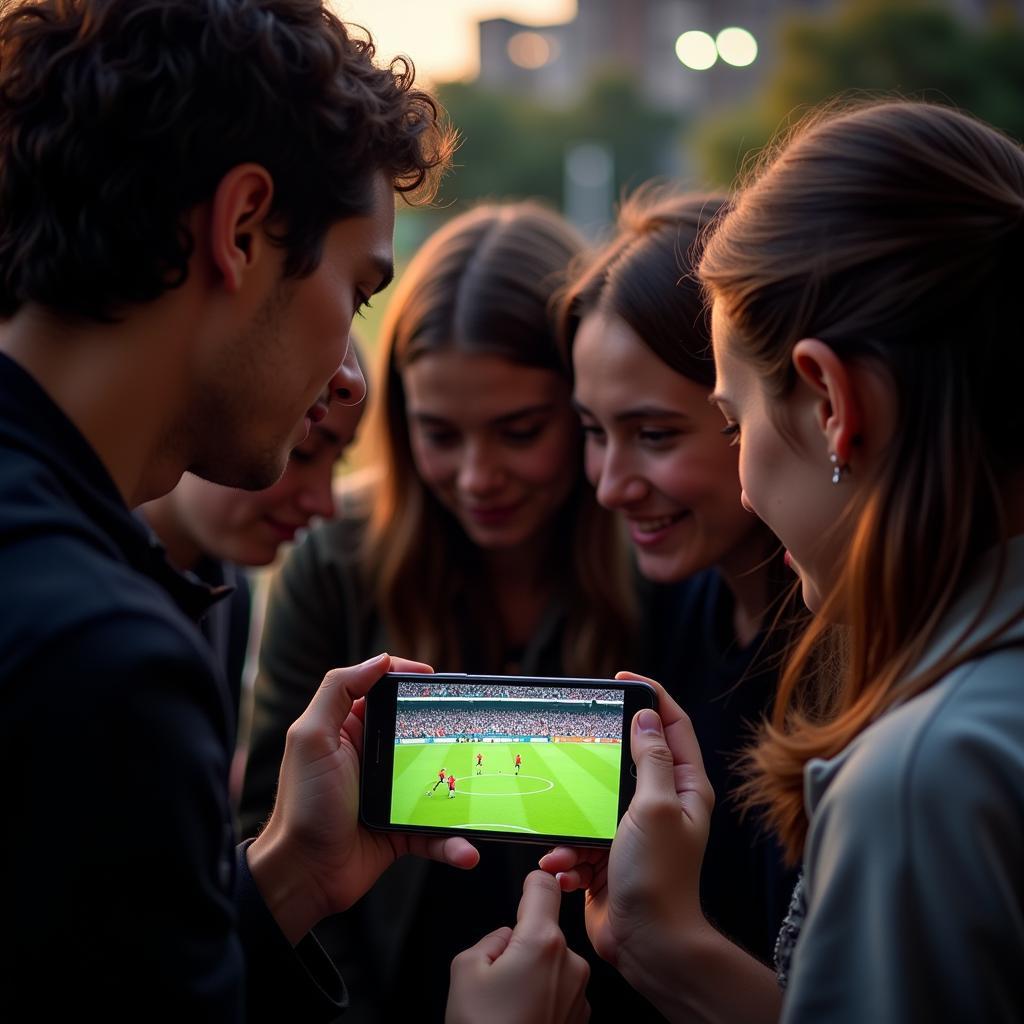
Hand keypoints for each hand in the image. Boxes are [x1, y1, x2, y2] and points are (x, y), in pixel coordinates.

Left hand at [247, 653, 479, 942]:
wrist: (302, 875)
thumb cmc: (303, 805)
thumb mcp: (311, 738)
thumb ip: (338, 691)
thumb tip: (381, 659)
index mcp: (350, 731)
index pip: (385, 693)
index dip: (412, 681)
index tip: (439, 680)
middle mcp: (373, 759)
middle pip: (421, 736)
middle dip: (452, 734)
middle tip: (478, 731)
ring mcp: (390, 796)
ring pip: (437, 785)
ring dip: (461, 795)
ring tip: (482, 796)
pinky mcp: (400, 832)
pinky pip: (435, 833)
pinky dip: (453, 842)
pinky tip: (467, 850)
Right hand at [447, 870, 589, 1023]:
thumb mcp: (465, 969)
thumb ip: (489, 939)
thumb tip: (505, 939)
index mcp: (542, 942)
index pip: (544, 886)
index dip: (533, 879)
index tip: (529, 881)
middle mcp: (570, 962)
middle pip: (542, 931)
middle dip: (521, 945)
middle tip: (497, 979)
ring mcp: (579, 992)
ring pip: (550, 962)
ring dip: (532, 974)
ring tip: (508, 1007)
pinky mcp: (580, 1017)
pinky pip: (558, 990)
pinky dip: (542, 997)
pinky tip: (522, 1019)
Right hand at [539, 672, 713, 971]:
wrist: (646, 944)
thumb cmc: (658, 878)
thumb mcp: (655, 808)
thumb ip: (653, 759)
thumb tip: (646, 716)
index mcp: (684, 787)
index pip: (672, 725)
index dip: (650, 696)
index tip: (621, 679)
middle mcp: (661, 804)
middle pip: (627, 758)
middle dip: (595, 760)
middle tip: (573, 750)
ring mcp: (632, 830)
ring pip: (592, 802)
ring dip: (573, 824)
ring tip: (571, 846)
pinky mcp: (607, 856)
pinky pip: (577, 839)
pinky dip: (566, 854)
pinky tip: (566, 869)